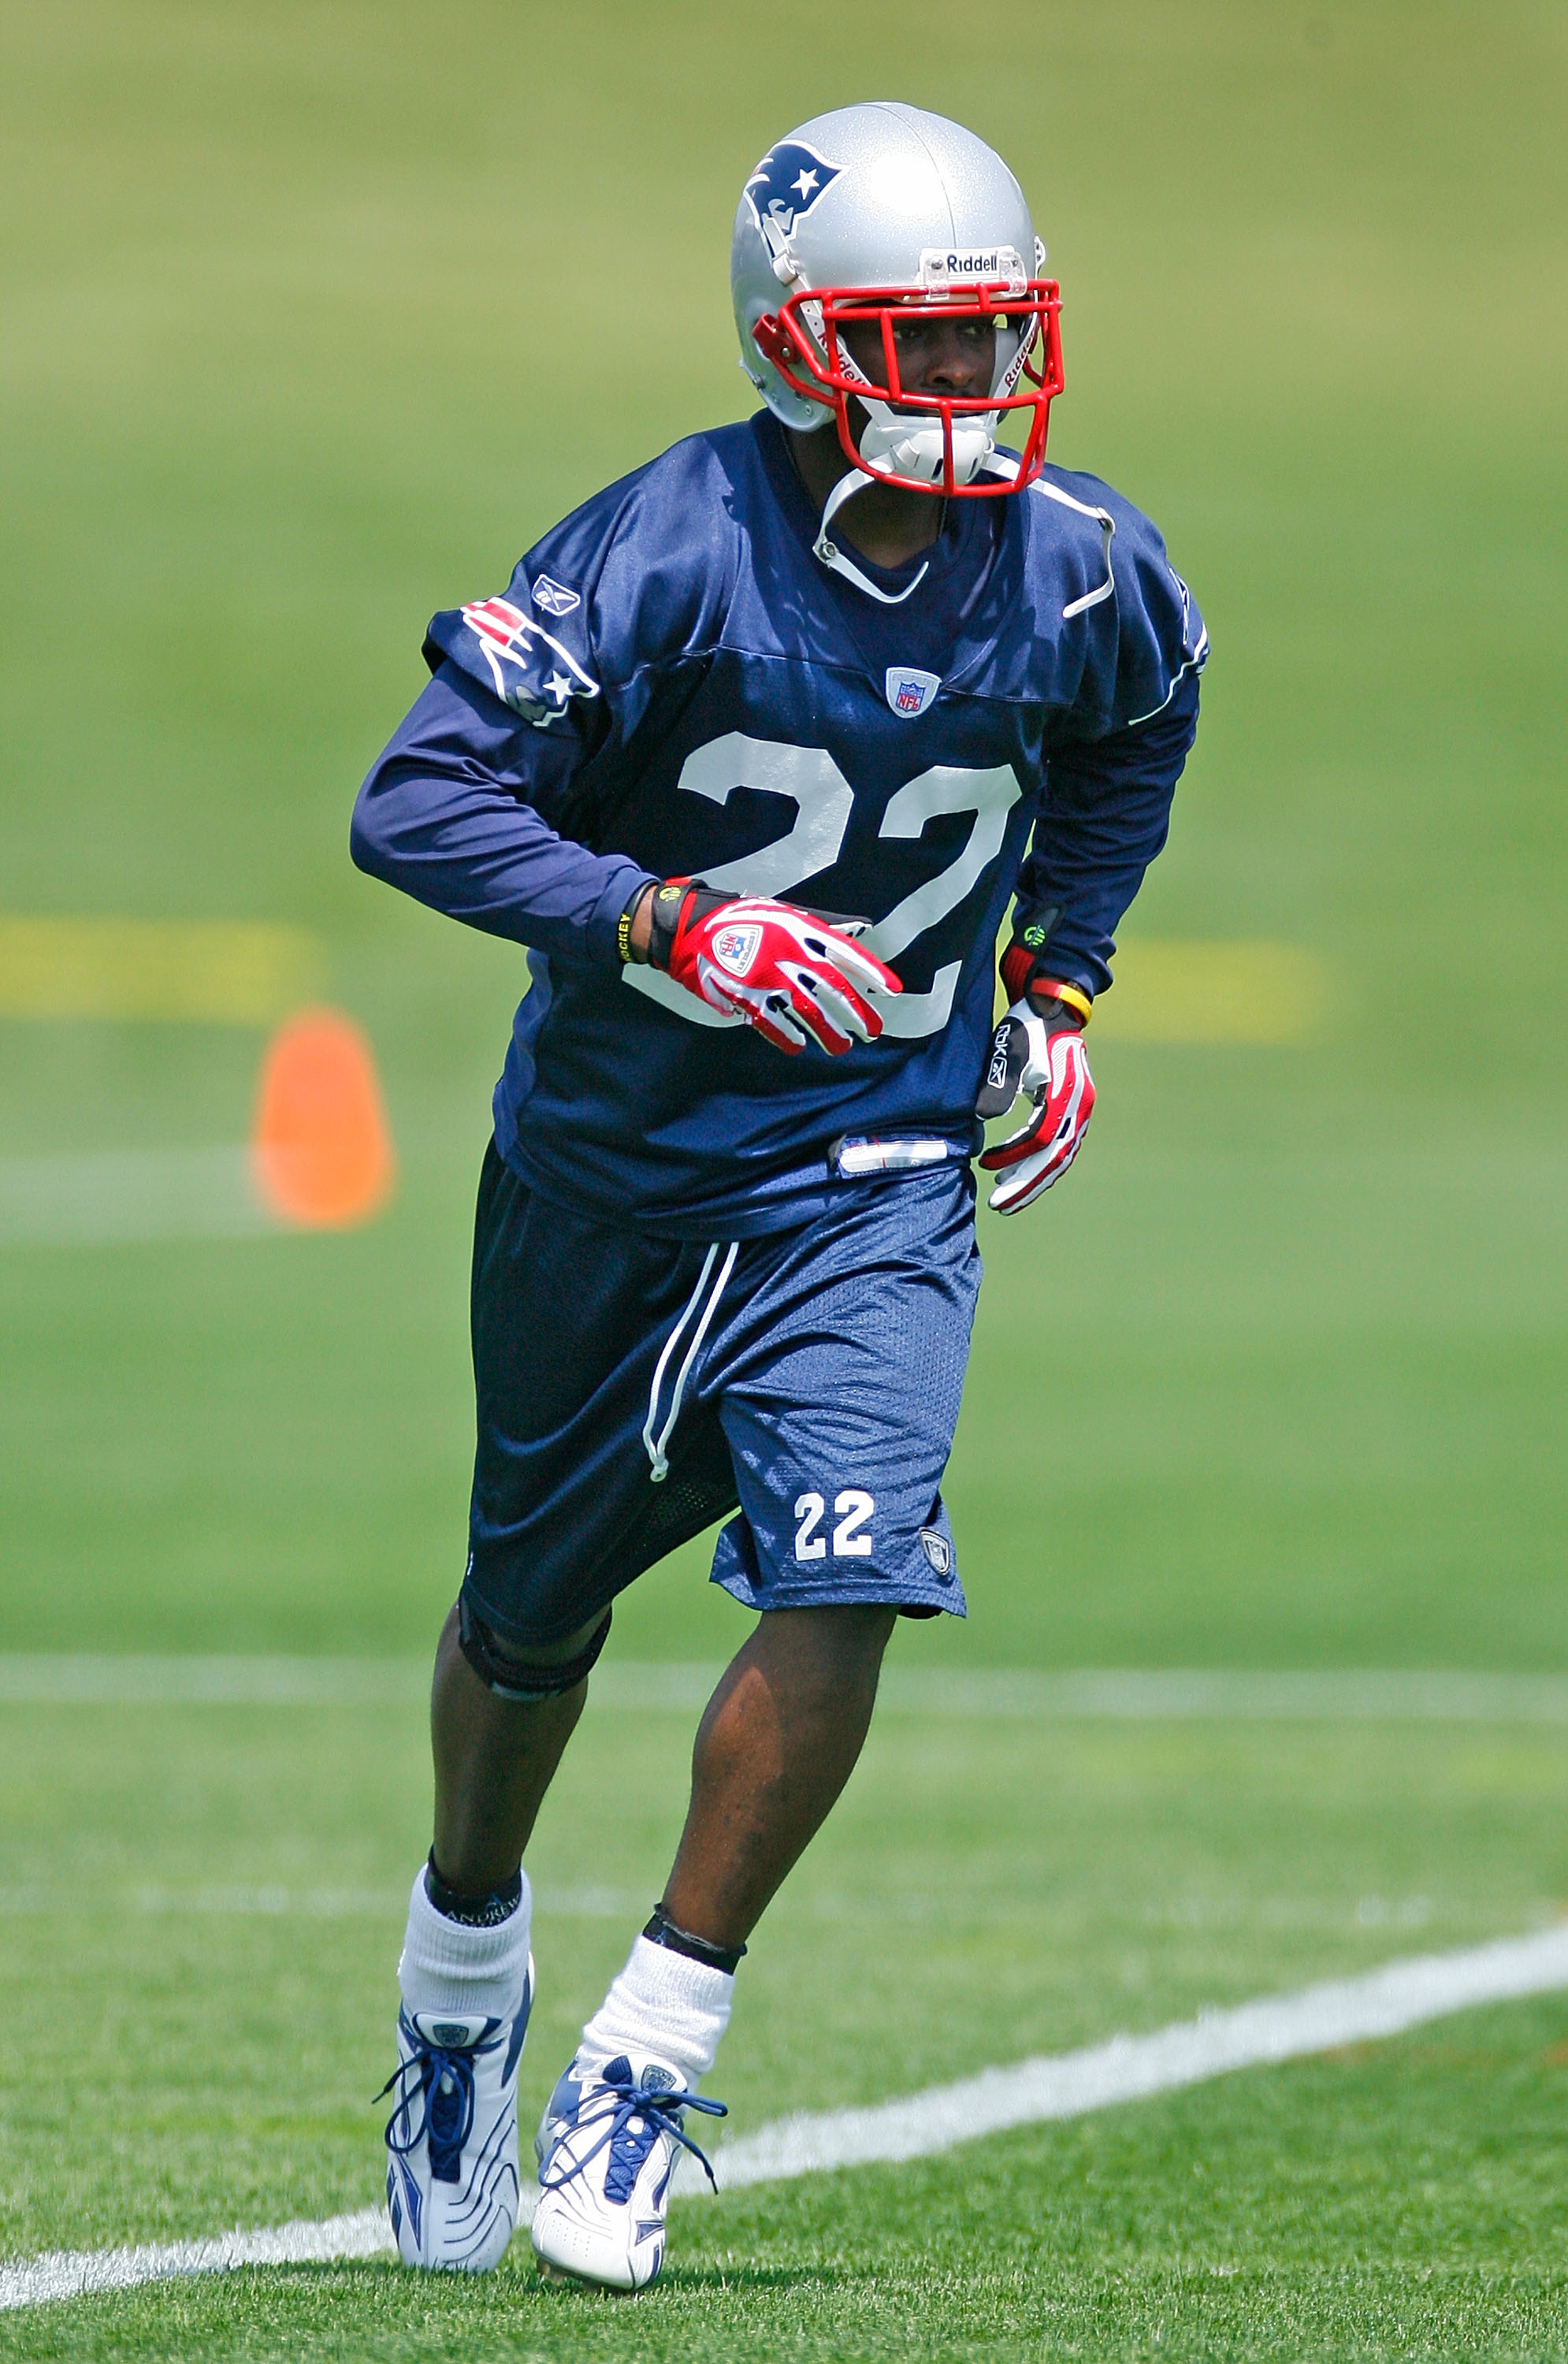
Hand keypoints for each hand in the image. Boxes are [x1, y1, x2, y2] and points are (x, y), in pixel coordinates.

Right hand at [647, 879, 901, 1055]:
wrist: (689, 929)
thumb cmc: (740, 919)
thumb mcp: (783, 913)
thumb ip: (822, 925)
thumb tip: (860, 929)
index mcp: (800, 930)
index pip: (846, 953)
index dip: (872, 972)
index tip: (892, 990)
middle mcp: (789, 953)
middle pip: (833, 987)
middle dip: (856, 1011)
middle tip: (873, 1030)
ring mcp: (768, 977)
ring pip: (809, 1011)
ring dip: (828, 1032)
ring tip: (842, 1046)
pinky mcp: (746, 996)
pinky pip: (774, 1023)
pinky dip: (788, 1038)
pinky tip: (800, 1046)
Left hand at [975, 999, 1094, 1212]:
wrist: (1053, 1008)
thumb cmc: (1028, 1026)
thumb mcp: (1010, 1048)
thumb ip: (999, 1082)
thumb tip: (985, 1119)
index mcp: (1066, 1091)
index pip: (1042, 1137)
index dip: (1014, 1155)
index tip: (986, 1165)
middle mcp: (1080, 1105)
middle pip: (1055, 1156)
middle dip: (1026, 1183)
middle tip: (998, 1205)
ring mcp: (1081, 1109)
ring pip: (1060, 1156)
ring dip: (1033, 1179)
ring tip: (1006, 1197)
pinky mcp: (1074, 1111)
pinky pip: (1060, 1146)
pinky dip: (1040, 1164)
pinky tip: (1019, 1172)